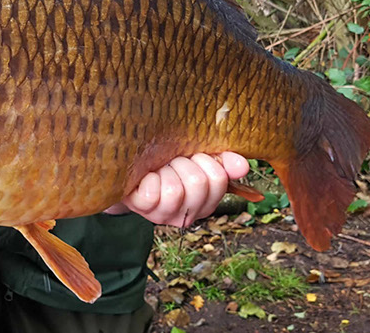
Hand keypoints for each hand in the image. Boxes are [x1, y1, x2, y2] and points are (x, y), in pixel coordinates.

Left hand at [115, 152, 248, 226]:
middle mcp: (188, 213)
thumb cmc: (163, 157)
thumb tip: (243, 165)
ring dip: (164, 170)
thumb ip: (220, 160)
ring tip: (156, 168)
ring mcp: (163, 214)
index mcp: (206, 200)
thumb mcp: (194, 155)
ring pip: (175, 190)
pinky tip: (143, 176)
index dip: (205, 160)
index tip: (192, 155)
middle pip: (199, 183)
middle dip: (183, 163)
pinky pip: (151, 193)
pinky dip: (146, 178)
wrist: (126, 163)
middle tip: (171, 160)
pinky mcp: (141, 208)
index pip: (219, 178)